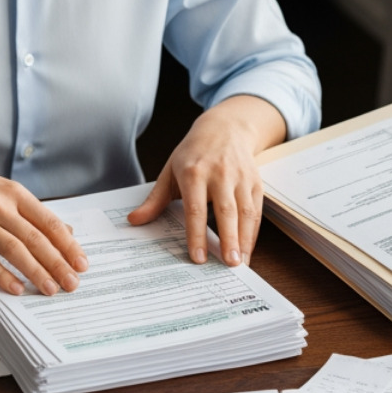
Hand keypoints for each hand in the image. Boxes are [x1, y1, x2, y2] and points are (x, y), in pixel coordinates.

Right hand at [0, 156, 87, 295]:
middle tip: (71, 283)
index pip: (49, 222)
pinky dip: (1, 275)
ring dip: (35, 272)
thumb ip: (31, 212)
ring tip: (50, 289)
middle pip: (35, 239)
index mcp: (14, 192)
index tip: (81, 263)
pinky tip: (15, 287)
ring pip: (14, 249)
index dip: (68, 245)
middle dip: (57, 264)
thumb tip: (63, 232)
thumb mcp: (2, 190)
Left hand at [127, 96, 286, 266]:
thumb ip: (154, 199)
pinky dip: (253, 233)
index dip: (197, 234)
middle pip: (226, 211)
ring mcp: (240, 178)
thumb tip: (135, 220)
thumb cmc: (194, 153)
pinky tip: (246, 250)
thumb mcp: (170, 171)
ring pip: (246, 212)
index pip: (195, 208)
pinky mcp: (255, 183)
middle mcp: (220, 174)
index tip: (198, 257)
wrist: (225, 128)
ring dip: (244, 240)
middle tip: (228, 264)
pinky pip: (256, 211)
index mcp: (194, 172)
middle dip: (229, 239)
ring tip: (239, 263)